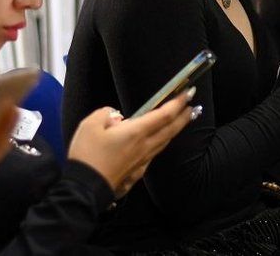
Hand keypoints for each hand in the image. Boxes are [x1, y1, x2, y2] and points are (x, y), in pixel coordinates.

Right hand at [68, 90, 194, 191]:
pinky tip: (159, 143)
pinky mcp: (136, 172)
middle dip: (184, 116)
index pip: (164, 115)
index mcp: (136, 132)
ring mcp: (142, 161)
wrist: (85, 188)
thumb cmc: (88, 154)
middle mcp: (144, 146)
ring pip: (164, 143)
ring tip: (181, 122)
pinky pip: (154, 154)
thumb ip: (105, 113)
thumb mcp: (90, 125)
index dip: (178, 103)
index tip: (189, 92)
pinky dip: (161, 143)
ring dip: (175, 130)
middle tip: (193, 106)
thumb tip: (114, 116)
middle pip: (170, 130)